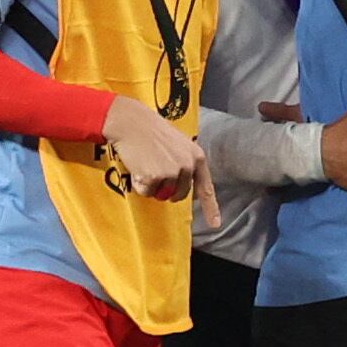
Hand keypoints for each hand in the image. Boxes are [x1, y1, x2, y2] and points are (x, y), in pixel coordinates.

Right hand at [104, 94, 219, 230]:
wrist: (131, 122)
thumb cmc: (151, 131)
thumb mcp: (178, 144)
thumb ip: (185, 163)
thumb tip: (183, 187)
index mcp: (197, 157)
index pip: (206, 188)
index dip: (211, 208)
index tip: (216, 224)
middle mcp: (188, 166)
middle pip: (179, 195)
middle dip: (166, 189)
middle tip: (154, 168)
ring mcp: (172, 172)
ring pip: (161, 194)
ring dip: (151, 186)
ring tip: (145, 163)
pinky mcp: (155, 176)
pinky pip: (146, 192)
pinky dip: (139, 184)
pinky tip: (137, 165)